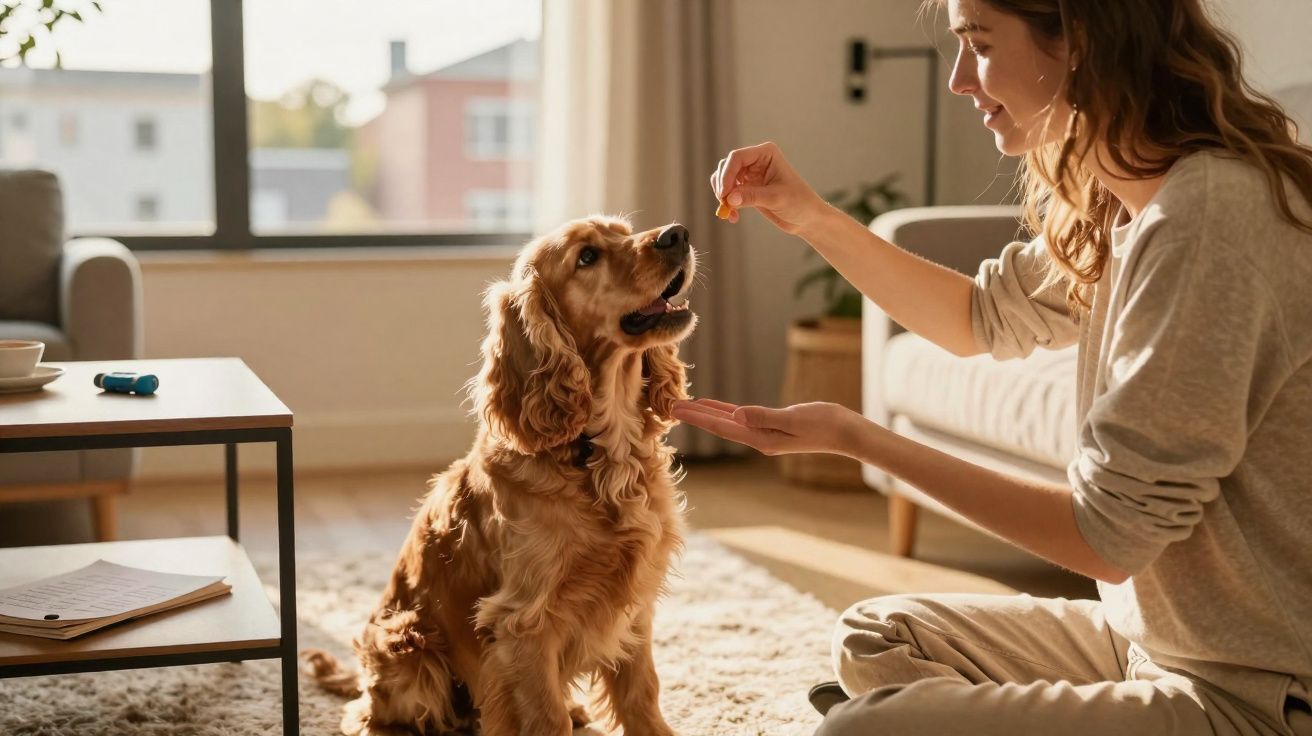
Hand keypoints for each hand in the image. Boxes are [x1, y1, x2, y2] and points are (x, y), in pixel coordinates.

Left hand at [671, 398, 865, 457]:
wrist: (846, 432)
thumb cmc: (825, 423)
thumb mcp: (794, 418)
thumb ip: (764, 417)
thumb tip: (736, 415)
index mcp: (760, 438)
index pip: (721, 427)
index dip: (697, 417)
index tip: (674, 409)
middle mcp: (758, 438)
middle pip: (719, 426)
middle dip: (694, 416)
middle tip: (668, 406)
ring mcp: (765, 434)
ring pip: (727, 422)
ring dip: (706, 414)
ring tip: (686, 406)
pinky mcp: (772, 426)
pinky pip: (741, 418)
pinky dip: (725, 412)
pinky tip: (716, 407)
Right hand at [710, 141, 829, 234]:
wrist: (807, 218)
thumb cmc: (799, 202)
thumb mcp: (776, 198)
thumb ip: (752, 197)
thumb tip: (729, 198)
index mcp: (766, 153)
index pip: (737, 157)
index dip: (727, 174)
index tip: (724, 194)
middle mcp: (756, 160)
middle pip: (727, 166)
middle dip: (723, 186)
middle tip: (725, 204)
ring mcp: (750, 174)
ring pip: (724, 179)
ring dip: (723, 196)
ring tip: (730, 212)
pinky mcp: (747, 189)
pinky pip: (729, 193)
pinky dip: (727, 204)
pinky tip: (733, 217)